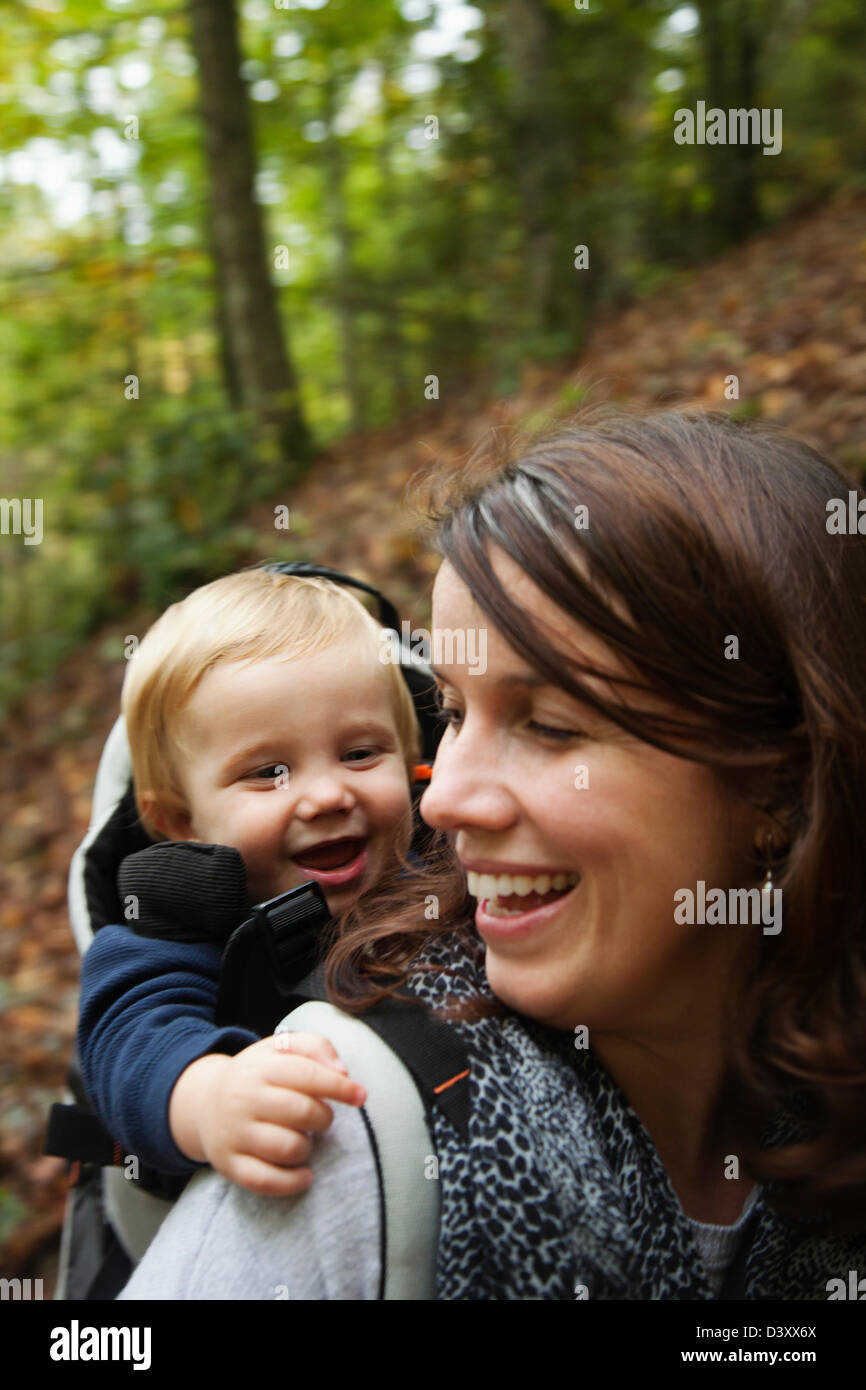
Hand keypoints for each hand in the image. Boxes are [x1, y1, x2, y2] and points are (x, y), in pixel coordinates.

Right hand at [169, 1034, 365, 1195]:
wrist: (204, 1103)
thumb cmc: (258, 1076)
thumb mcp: (281, 1048)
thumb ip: (316, 1047)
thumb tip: (343, 1072)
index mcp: (260, 1067)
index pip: (306, 1074)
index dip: (339, 1086)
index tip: (360, 1096)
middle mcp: (243, 1099)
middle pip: (302, 1112)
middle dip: (324, 1118)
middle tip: (322, 1119)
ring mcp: (234, 1134)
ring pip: (288, 1148)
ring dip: (308, 1148)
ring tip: (304, 1139)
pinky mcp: (229, 1164)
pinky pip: (266, 1181)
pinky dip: (292, 1182)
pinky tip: (305, 1174)